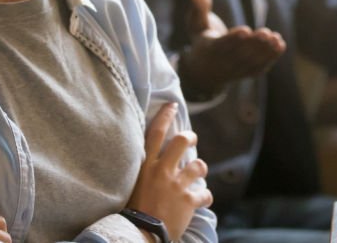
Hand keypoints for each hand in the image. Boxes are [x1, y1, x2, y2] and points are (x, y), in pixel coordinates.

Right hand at [128, 103, 213, 240]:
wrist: (138, 234)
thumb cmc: (132, 211)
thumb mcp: (132, 185)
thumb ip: (143, 170)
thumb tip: (150, 158)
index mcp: (146, 166)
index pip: (156, 133)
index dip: (166, 116)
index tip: (172, 106)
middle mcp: (162, 171)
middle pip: (182, 141)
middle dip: (190, 137)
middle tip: (191, 139)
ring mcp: (177, 185)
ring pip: (198, 165)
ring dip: (200, 169)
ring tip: (197, 175)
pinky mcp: (188, 201)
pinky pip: (205, 194)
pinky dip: (205, 198)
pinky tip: (201, 201)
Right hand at [178, 0, 285, 94]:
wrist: (205, 69)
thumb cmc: (202, 38)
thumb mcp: (197, 22)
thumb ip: (198, 4)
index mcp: (208, 49)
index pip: (220, 46)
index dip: (232, 39)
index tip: (245, 30)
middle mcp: (221, 63)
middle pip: (238, 55)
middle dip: (252, 44)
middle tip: (265, 32)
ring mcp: (235, 71)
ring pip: (250, 63)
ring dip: (264, 51)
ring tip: (275, 38)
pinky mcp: (247, 73)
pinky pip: (259, 68)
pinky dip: (270, 58)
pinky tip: (280, 45)